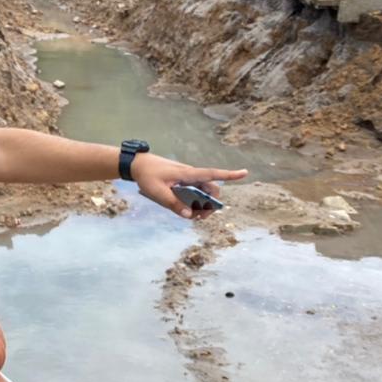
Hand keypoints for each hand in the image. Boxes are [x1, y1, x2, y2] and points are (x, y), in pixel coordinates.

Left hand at [131, 154, 246, 220]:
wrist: (137, 165)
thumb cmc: (147, 175)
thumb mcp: (158, 192)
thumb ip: (174, 204)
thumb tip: (191, 215)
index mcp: (188, 174)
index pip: (212, 174)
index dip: (229, 175)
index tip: (245, 173)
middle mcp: (191, 176)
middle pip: (211, 190)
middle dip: (211, 204)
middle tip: (198, 217)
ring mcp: (187, 179)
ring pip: (203, 193)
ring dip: (201, 205)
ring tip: (189, 215)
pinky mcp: (182, 183)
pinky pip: (194, 194)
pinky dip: (193, 202)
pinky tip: (182, 208)